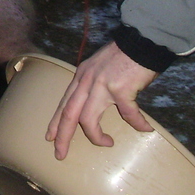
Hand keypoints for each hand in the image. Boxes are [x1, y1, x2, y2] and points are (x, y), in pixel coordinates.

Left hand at [45, 41, 157, 159]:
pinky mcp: (121, 88)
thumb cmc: (124, 54)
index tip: (50, 137)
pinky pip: (128, 113)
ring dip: (95, 136)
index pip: (64, 103)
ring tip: (106, 143)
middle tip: (60, 154)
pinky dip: (137, 123)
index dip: (56, 121)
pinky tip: (145, 128)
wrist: (141, 40)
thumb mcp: (99, 67)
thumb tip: (96, 101)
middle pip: (68, 114)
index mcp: (81, 76)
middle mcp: (87, 81)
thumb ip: (94, 82)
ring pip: (88, 119)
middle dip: (62, 136)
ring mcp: (102, 85)